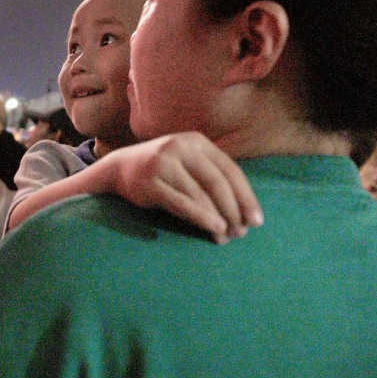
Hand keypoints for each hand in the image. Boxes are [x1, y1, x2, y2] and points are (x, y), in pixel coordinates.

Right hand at [102, 132, 262, 239]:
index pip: (230, 170)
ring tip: (227, 236)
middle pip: (217, 182)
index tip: (257, 220)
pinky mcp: (149, 181)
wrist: (120, 168)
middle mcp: (181, 146)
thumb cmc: (163, 171)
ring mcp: (163, 162)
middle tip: (242, 232)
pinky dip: (200, 216)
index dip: (246, 197)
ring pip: (200, 194)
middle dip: (234, 210)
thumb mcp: (188, 163)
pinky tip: (213, 227)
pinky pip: (181, 202)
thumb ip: (212, 177)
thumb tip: (246, 211)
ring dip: (218, 218)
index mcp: (196, 141)